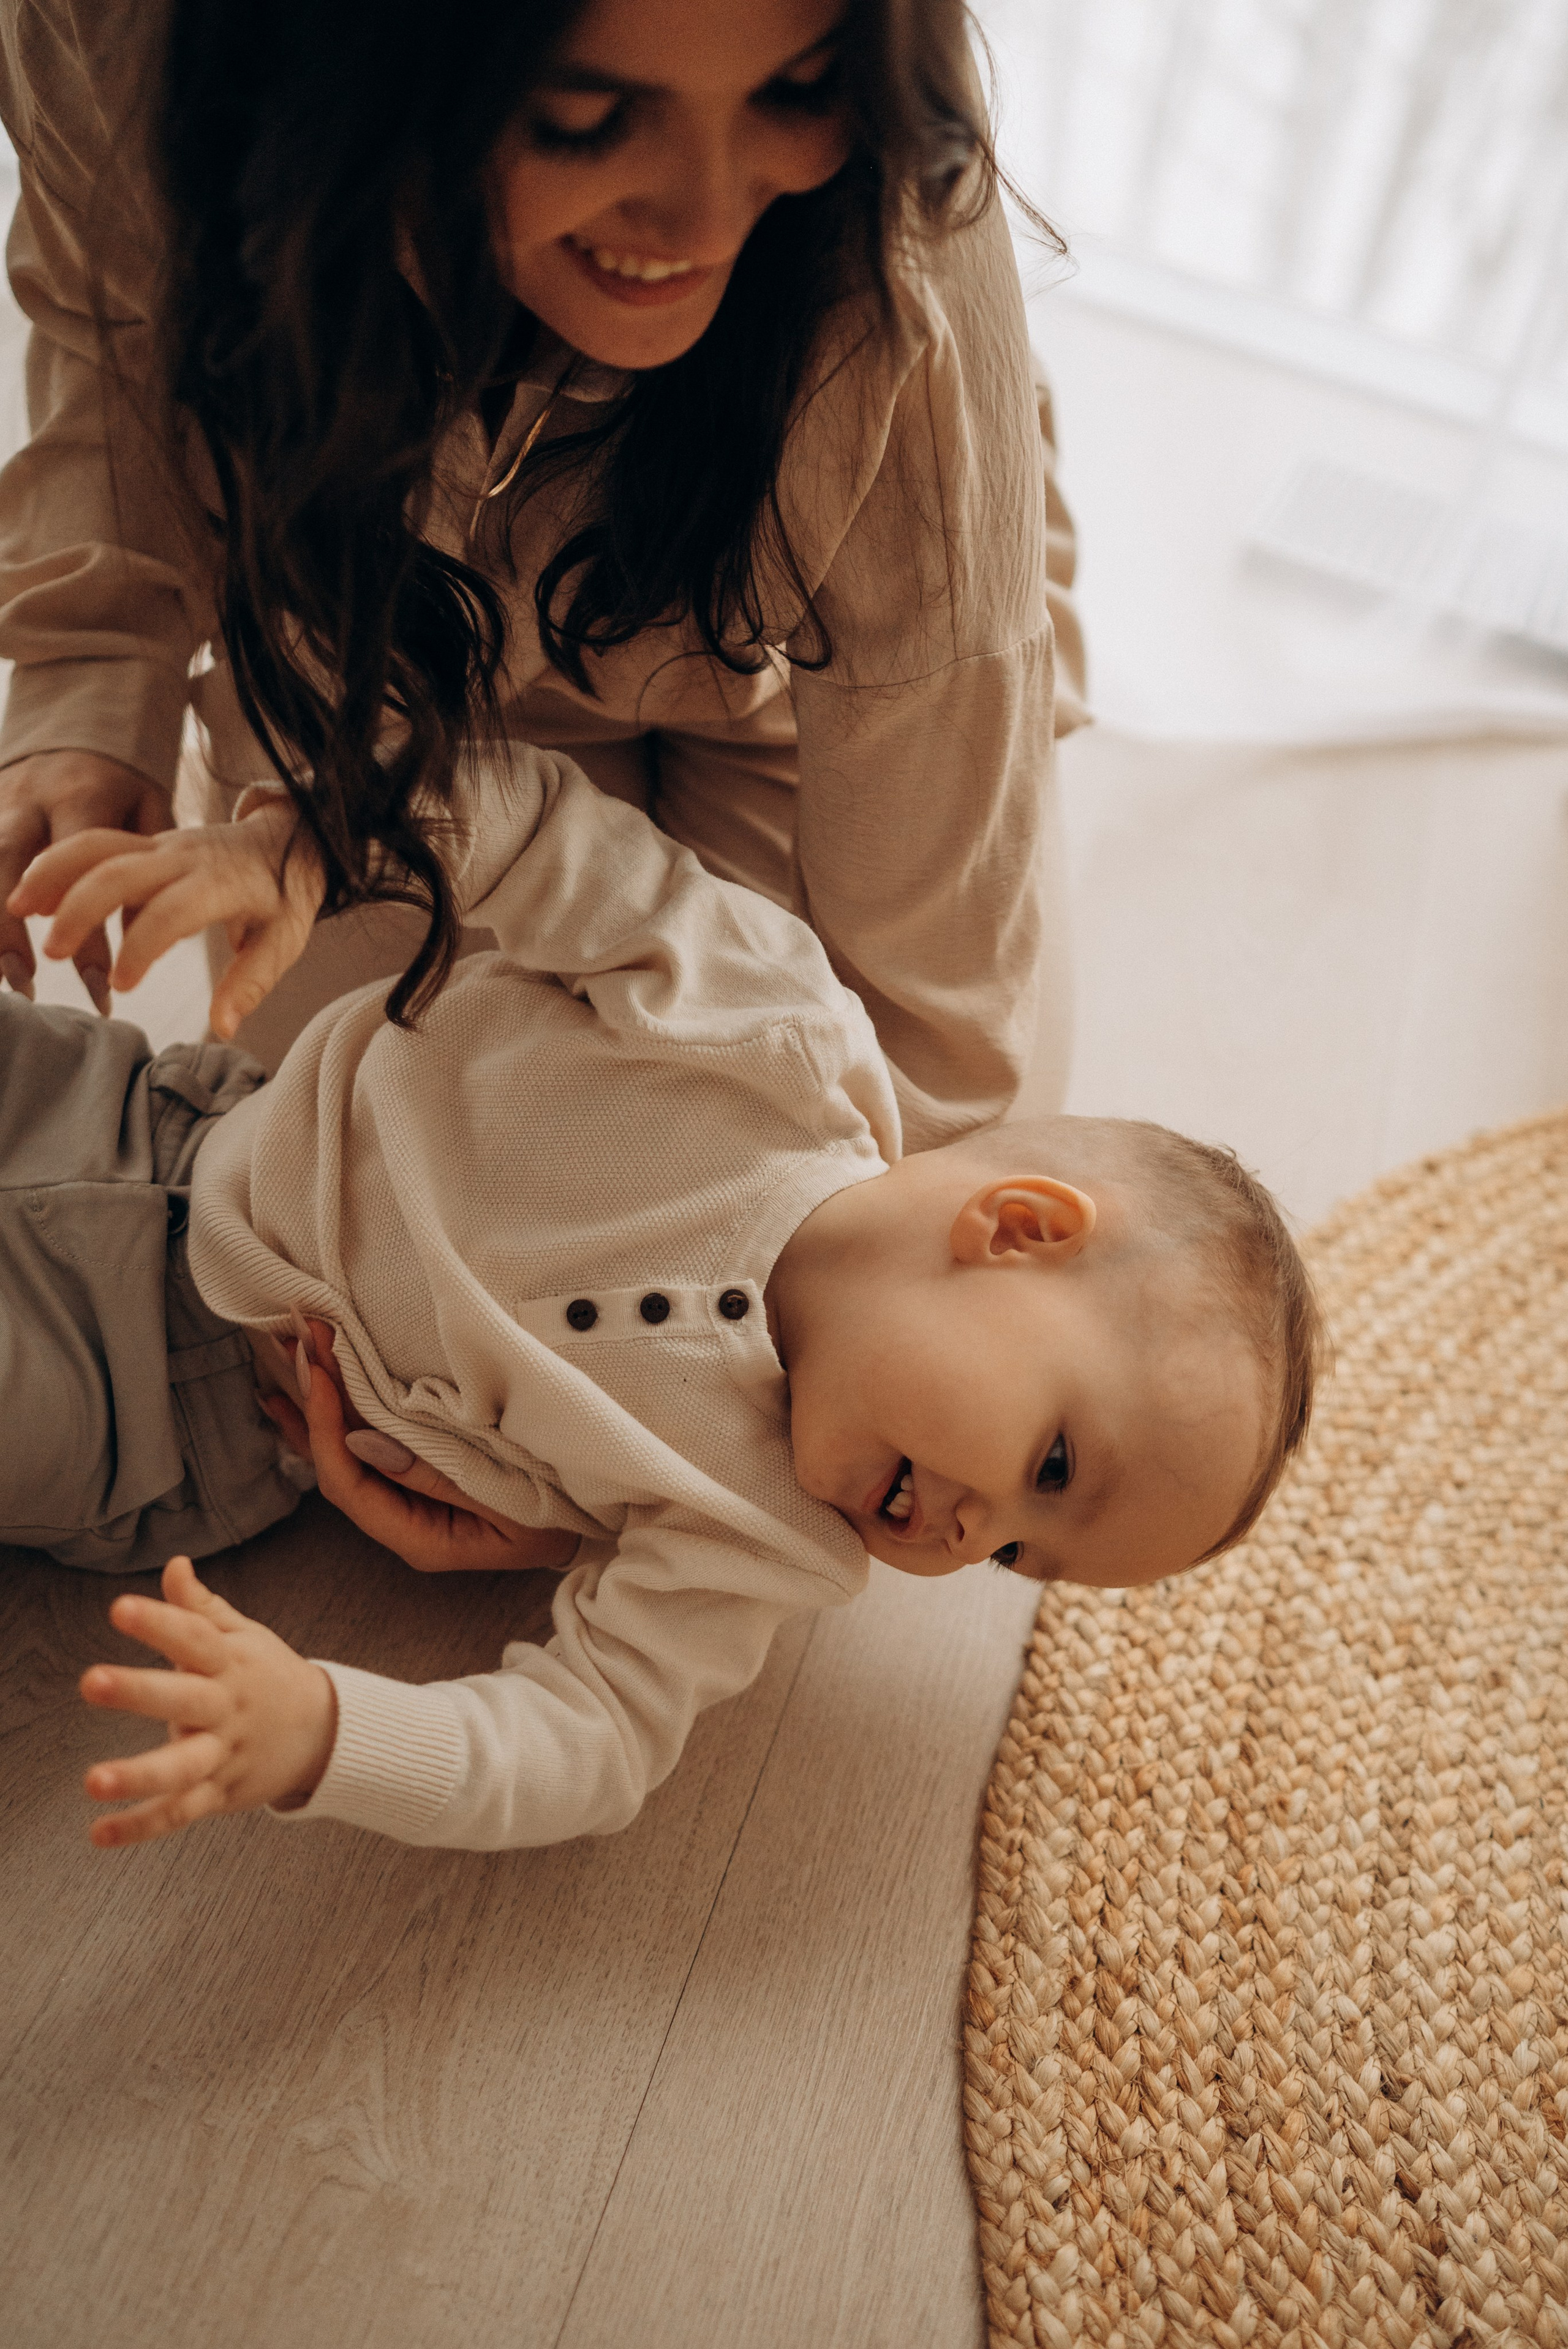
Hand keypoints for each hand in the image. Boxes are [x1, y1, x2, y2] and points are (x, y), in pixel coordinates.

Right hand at [0, 749, 171, 1011]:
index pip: (79, 863)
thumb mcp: (149, 807)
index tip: (100, 982)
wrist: (73, 727)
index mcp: (81, 795)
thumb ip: (148, 862)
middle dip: (7, 925)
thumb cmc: (120, 783)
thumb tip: (141, 931)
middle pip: (6, 859)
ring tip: (3, 978)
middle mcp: (29, 800)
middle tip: (26, 980)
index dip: (85, 923)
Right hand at [8, 792, 324, 1037]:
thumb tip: (222, 1028)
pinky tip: (32, 895)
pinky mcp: (143, 842)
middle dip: (80, 908)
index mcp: (220, 884)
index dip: (143, 947)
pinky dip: (57, 864)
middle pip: (120, 870)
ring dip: (53, 874)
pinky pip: (93, 844)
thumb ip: (251, 982)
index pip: (173, 911)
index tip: (121, 985)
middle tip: (52, 953)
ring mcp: (159, 845)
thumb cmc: (284, 895)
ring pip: (96, 846)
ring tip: (16, 910)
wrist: (289, 837)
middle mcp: (183, 858)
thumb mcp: (283, 940)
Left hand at [80, 1553, 337, 1846]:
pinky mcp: (220, 1793)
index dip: (158, 1623)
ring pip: (182, 1768)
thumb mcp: (242, 1636)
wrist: (324, 1731)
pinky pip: (180, 1812)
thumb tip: (174, 1564)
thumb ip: (201, 1607)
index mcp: (230, 1663)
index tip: (119, 1609)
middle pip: (183, 1699)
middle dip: (139, 1691)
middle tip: (91, 1681)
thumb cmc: (267, 1675)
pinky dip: (141, 1826)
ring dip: (139, 1776)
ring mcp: (224, 1754)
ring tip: (92, 1781)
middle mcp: (226, 1708)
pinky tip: (99, 1833)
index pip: (193, 1637)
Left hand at [261, 1316, 579, 1575]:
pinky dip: (336, 1411)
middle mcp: (401, 1523)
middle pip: (335, 1463)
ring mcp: (405, 1503)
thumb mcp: (508, 1500)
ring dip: (317, 1400)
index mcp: (418, 1538)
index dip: (325, 1426)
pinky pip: (363, 1445)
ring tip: (287, 1351)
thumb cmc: (559, 1514)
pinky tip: (309, 1386)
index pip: (349, 1484)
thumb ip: (436, 1475)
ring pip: (343, 1452)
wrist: (594, 1524)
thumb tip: (362, 1442)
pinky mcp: (416, 1480)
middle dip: (313, 1399)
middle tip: (295, 1339)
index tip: (320, 1369)